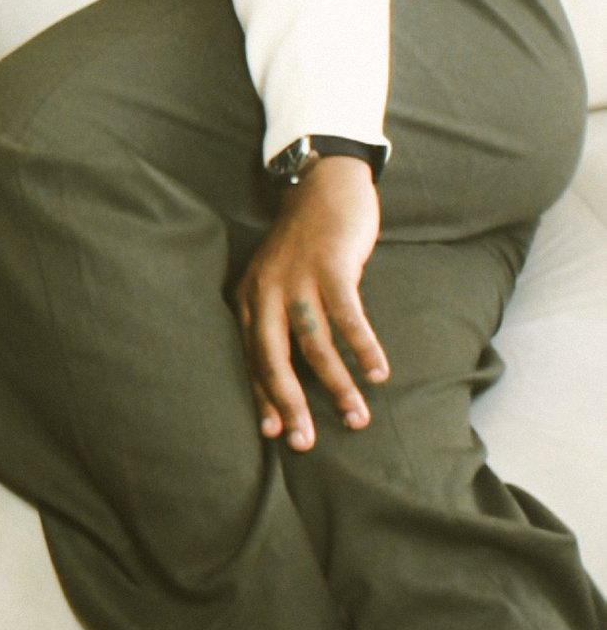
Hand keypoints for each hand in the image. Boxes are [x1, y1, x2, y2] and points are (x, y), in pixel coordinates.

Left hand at [233, 157, 387, 447]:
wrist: (322, 186)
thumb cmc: (304, 245)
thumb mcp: (277, 282)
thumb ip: (278, 321)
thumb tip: (289, 375)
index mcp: (250, 299)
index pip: (251, 359)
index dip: (262, 397)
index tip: (273, 434)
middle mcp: (266, 292)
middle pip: (274, 360)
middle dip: (291, 405)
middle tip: (306, 443)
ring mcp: (298, 279)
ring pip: (314, 345)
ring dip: (338, 385)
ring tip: (357, 418)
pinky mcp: (331, 267)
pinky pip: (348, 317)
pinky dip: (363, 347)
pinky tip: (378, 373)